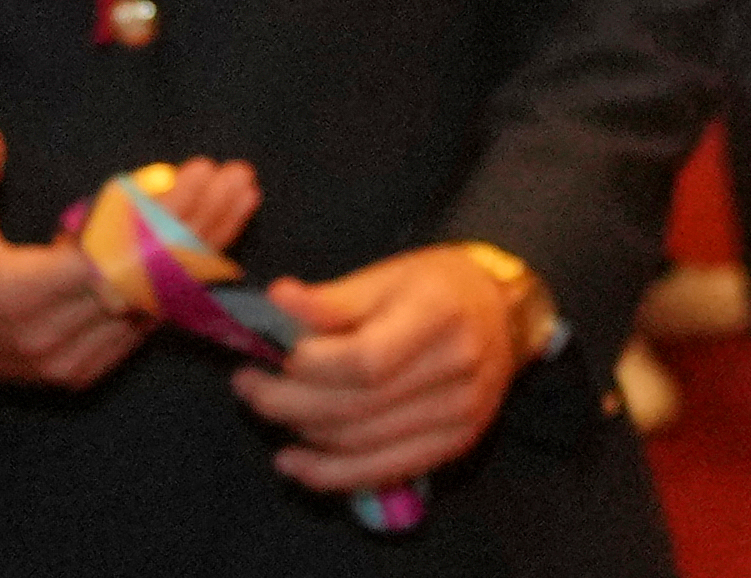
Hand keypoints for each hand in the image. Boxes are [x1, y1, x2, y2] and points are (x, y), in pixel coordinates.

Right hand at [0, 126, 262, 388]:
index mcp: (17, 298)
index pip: (117, 259)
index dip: (166, 219)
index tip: (201, 172)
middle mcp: (50, 339)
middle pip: (149, 284)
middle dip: (201, 227)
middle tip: (239, 176)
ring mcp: (67, 361)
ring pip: (155, 308)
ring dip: (203, 252)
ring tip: (240, 197)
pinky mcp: (77, 368)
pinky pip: (142, 325)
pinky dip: (180, 282)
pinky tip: (212, 240)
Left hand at [233, 247, 520, 491]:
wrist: (503, 310)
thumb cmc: (437, 286)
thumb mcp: (387, 276)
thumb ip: (332, 300)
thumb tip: (277, 300)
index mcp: (441, 315)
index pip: (367, 360)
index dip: (311, 366)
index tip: (275, 355)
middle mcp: (458, 369)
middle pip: (357, 406)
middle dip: (288, 401)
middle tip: (247, 383)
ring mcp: (460, 414)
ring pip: (362, 443)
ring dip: (302, 432)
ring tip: (267, 409)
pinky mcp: (454, 444)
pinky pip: (382, 472)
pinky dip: (330, 474)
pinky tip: (293, 463)